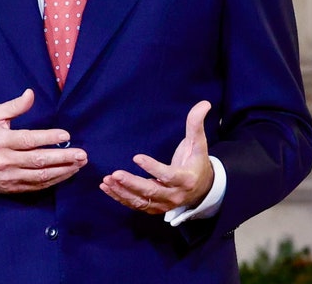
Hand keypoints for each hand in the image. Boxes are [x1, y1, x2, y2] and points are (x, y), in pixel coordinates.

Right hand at [0, 89, 86, 193]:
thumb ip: (14, 106)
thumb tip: (31, 94)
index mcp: (0, 140)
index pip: (28, 140)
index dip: (48, 138)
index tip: (66, 135)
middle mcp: (4, 160)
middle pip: (38, 160)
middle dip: (63, 158)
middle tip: (82, 155)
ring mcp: (8, 176)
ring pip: (40, 176)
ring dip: (63, 171)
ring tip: (79, 164)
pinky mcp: (11, 188)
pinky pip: (36, 186)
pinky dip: (53, 181)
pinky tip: (66, 173)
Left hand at [100, 100, 213, 214]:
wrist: (202, 188)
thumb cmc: (196, 162)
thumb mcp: (198, 144)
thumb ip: (196, 124)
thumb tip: (204, 103)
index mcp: (185, 179)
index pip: (168, 176)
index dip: (152, 168)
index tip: (136, 157)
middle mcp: (174, 195)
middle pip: (151, 191)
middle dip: (132, 183)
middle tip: (114, 173)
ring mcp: (164, 204)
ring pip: (141, 201)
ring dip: (122, 191)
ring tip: (107, 179)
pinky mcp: (154, 208)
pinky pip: (136, 205)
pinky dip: (120, 197)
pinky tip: (106, 187)